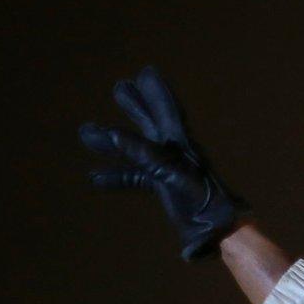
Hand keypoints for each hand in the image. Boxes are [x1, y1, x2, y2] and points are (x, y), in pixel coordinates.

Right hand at [80, 67, 249, 261]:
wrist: (218, 230)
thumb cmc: (203, 203)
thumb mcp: (172, 176)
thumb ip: (146, 155)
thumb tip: (115, 135)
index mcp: (181, 146)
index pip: (167, 112)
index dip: (157, 93)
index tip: (146, 73)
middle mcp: (175, 153)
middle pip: (151, 124)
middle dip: (136, 106)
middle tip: (120, 87)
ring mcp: (169, 170)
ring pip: (137, 150)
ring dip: (113, 142)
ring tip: (85, 132)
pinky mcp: (165, 188)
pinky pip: (137, 177)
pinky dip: (118, 175)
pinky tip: (95, 177)